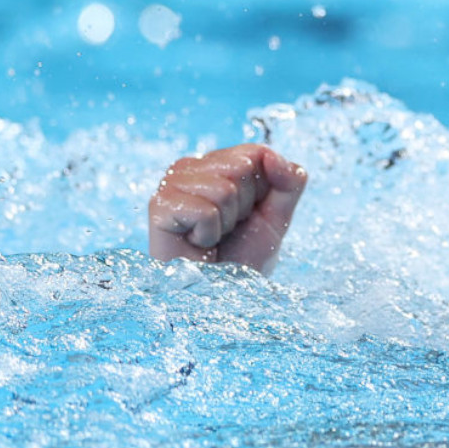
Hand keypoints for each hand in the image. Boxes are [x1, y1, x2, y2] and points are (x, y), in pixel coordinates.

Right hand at [148, 144, 306, 273]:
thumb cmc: (243, 254)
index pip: (257, 152)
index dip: (263, 189)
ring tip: (211, 236)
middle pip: (241, 166)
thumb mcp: (278, 214)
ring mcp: (172, 182)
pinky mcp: (160, 205)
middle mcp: (192, 166)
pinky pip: (204, 211)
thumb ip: (288, 181)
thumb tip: (271, 153)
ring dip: (226, 221)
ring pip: (224, 189)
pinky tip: (195, 242)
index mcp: (218, 162)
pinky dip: (208, 234)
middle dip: (245, 205)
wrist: (219, 295)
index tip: (248, 213)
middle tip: (228, 228)